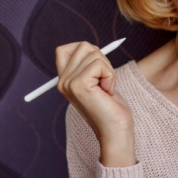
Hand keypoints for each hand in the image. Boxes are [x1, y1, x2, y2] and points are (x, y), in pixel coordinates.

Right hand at [56, 41, 134, 165]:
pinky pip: (100, 64)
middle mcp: (62, 81)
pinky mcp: (79, 85)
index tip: (97, 69)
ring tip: (106, 89)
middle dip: (102, 60)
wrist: (116, 131)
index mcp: (64, 80)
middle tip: (105, 82)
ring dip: (108, 70)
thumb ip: (89, 66)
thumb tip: (93, 48)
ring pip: (94, 53)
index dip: (85, 51)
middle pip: (83, 46)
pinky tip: (107, 92)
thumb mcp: (97, 82)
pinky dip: (110, 76)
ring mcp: (69, 83)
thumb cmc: (111, 107)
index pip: (63, 49)